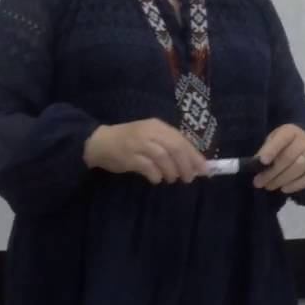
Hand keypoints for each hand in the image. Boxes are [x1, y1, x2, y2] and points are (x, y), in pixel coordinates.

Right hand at [84, 119, 207, 184]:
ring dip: (171, 172)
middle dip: (186, 165)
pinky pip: (148, 167)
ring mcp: (138, 144)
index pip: (181, 140)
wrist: (100, 142)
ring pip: (163, 158)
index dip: (195, 156)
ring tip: (171, 179)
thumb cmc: (129, 140)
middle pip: (175, 148)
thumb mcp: (150, 136)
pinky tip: (156, 179)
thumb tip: (192, 164)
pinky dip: (156, 175)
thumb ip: (168, 146)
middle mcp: (149, 132)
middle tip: (188, 178)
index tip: (204, 170)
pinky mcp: (129, 157)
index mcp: (157, 126)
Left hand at [253, 124, 304, 193]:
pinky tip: (284, 189)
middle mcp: (304, 141)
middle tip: (258, 182)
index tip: (261, 162)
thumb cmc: (283, 143)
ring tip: (269, 186)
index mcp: (290, 131)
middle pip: (288, 157)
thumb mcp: (272, 140)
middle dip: (272, 172)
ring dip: (282, 179)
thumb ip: (265, 150)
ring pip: (299, 168)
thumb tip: (256, 164)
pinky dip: (296, 185)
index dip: (271, 150)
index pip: (281, 140)